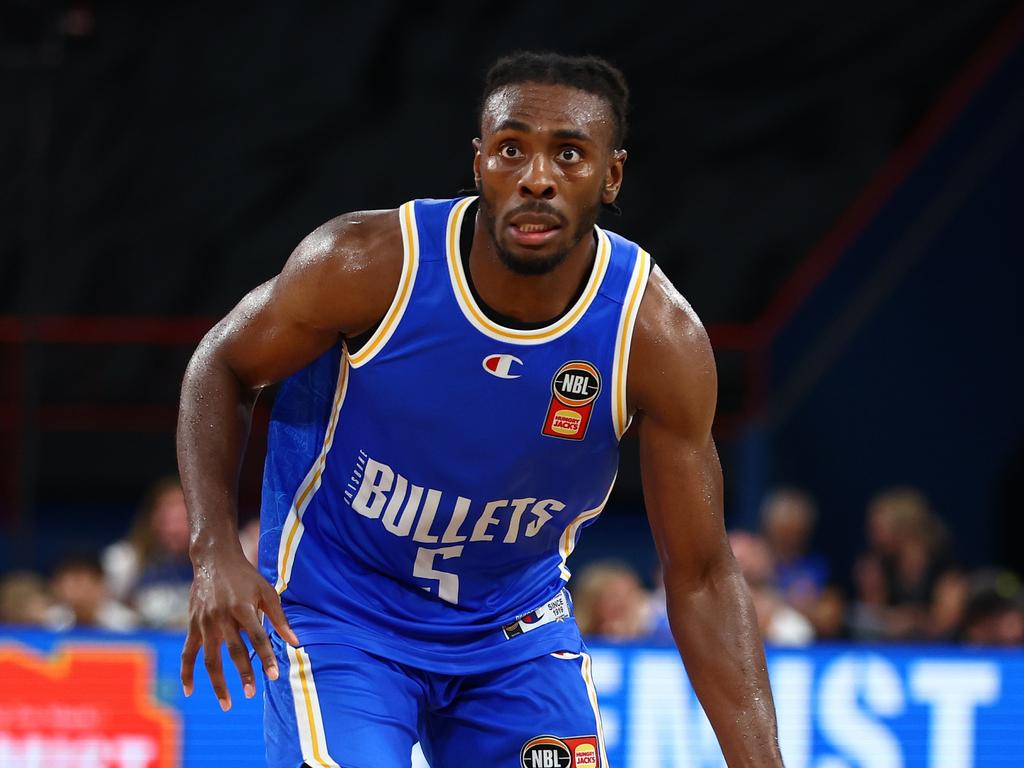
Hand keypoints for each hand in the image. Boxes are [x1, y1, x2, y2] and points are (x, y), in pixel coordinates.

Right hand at [180, 547, 298, 710]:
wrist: (214, 560)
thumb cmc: (246, 577)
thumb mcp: (267, 591)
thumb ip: (279, 618)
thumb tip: (295, 642)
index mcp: (243, 606)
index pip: (257, 637)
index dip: (266, 657)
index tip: (274, 675)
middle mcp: (222, 616)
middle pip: (234, 650)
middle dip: (244, 673)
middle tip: (251, 693)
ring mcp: (204, 622)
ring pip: (210, 658)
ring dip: (217, 682)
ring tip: (227, 703)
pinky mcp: (192, 625)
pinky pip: (188, 653)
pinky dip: (186, 673)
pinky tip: (189, 691)